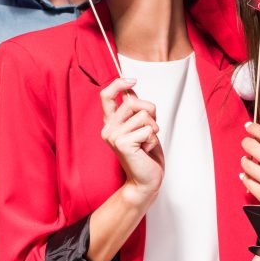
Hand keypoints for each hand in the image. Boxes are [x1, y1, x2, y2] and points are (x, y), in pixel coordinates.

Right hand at [99, 78, 163, 210]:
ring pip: (144, 115)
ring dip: (153, 129)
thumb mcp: (139, 126)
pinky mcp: (122, 144)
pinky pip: (147, 130)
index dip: (118, 83)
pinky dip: (153, 140)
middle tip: (150, 129)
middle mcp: (108, 128)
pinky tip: (146, 150)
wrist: (145, 180)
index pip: (106, 95)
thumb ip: (133, 109)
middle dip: (151, 112)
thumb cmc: (145, 154)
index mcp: (110, 122)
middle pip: (133, 101)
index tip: (133, 80)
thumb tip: (130, 88)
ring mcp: (113, 136)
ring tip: (146, 142)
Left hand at [240, 122, 259, 245]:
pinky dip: (246, 177)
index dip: (254, 128)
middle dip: (247, 143)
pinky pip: (247, 182)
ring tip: (249, 161)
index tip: (249, 127)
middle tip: (247, 143)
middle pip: (250, 146)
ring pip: (246, 165)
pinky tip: (249, 176)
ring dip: (246, 161)